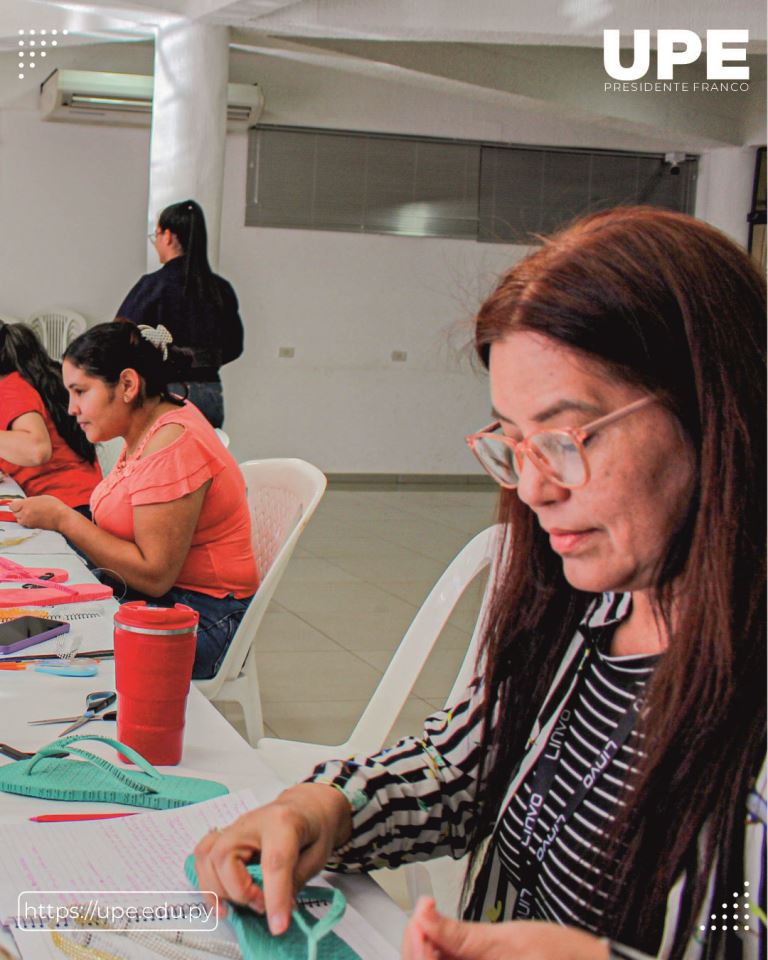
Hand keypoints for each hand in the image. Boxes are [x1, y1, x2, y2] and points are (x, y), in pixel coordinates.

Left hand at [9, 496, 66, 530]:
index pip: (12, 505)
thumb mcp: (41, 498)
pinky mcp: (31, 528)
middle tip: (28, 508)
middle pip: (14, 513)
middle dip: (19, 510)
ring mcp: (27, 522)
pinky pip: (25, 524)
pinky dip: (27, 522)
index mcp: (26, 504)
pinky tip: (35, 518)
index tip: (20, 503)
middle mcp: (24, 513)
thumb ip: (29, 501)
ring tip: (32, 514)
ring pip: (19, 519)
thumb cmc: (54, 506)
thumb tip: (22, 503)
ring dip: (22, 517)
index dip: (16, 504)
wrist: (62, 518)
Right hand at [193, 783, 350, 936]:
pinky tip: (221, 899)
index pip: (274, 861)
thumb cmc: (314, 826)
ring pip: (208, 858)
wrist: (306, 805)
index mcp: (283, 822)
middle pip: (226, 857)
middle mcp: (252, 821)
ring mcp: (235, 828)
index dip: (274, 896)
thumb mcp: (318, 855)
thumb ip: (295, 883)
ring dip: (221, 891)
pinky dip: (207, 882)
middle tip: (262, 904)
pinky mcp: (226, 837)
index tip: (278, 925)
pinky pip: (203, 857)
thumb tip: (277, 910)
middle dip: (240, 892)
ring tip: (245, 903)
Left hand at [402, 898, 609, 959]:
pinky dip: (445, 954)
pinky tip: (446, 938)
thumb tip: (425, 913)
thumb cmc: (564, 959)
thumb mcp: (510, 938)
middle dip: (419, 946)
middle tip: (425, 915)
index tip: (419, 917)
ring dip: (430, 950)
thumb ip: (462, 934)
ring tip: (434, 921)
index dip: (416, 947)